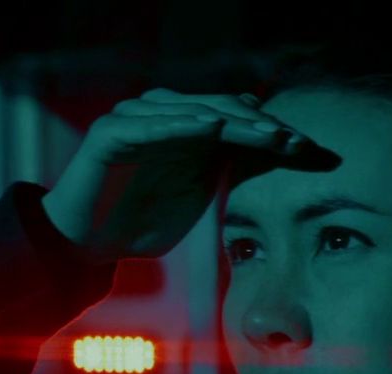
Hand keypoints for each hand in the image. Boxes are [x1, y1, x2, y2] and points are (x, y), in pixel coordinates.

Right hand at [41, 88, 309, 261]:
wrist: (85, 245)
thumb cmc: (139, 224)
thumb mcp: (194, 198)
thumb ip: (222, 171)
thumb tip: (267, 154)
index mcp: (183, 130)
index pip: (234, 119)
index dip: (269, 132)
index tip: (306, 150)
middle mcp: (160, 116)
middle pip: (219, 109)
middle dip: (259, 125)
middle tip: (293, 139)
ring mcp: (134, 120)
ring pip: (191, 112)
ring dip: (231, 121)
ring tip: (265, 131)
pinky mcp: (110, 133)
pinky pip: (152, 125)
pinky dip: (182, 124)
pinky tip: (212, 127)